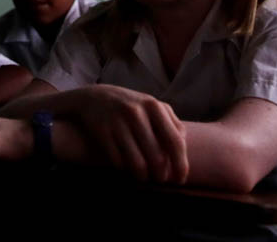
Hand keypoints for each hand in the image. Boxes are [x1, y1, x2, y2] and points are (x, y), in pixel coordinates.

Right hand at [72, 85, 187, 182]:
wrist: (93, 97)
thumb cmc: (131, 106)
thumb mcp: (153, 107)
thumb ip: (173, 125)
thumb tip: (183, 155)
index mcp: (154, 106)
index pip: (175, 142)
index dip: (181, 166)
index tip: (180, 180)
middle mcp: (136, 113)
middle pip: (157, 158)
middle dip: (161, 176)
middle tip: (159, 180)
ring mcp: (117, 122)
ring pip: (137, 164)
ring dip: (143, 177)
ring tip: (144, 177)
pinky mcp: (101, 131)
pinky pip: (118, 162)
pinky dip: (125, 170)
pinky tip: (126, 168)